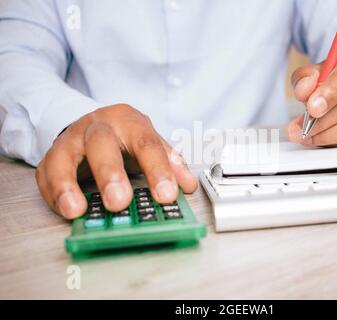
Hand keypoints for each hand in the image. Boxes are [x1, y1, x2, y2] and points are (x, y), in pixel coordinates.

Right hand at [35, 104, 196, 218]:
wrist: (94, 125)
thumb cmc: (125, 138)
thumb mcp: (151, 144)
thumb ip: (170, 163)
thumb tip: (188, 185)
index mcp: (129, 122)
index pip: (146, 143)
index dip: (158, 170)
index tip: (166, 195)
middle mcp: (98, 126)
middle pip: (101, 143)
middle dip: (110, 174)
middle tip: (120, 202)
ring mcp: (71, 139)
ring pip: (63, 155)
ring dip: (68, 184)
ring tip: (77, 209)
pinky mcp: (51, 154)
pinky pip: (45, 171)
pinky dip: (52, 192)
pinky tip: (65, 208)